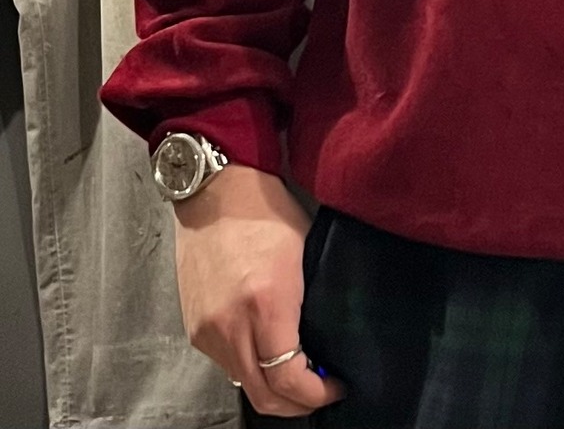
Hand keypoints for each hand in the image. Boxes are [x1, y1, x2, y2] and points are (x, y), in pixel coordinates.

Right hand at [173, 164, 345, 417]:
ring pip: (242, 383)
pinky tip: (270, 353)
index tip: (337, 387)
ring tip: (300, 374)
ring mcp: (207, 330)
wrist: (214, 191)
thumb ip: (308, 302)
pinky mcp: (193, 327)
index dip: (317, 395)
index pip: (288, 379)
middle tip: (321, 393)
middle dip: (296, 405)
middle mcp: (230, 325)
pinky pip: (225, 363)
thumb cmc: (266, 211)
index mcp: (266, 303)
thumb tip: (325, 337)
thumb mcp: (304, 253)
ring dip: (271, 389)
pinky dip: (250, 368)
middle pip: (262, 396)